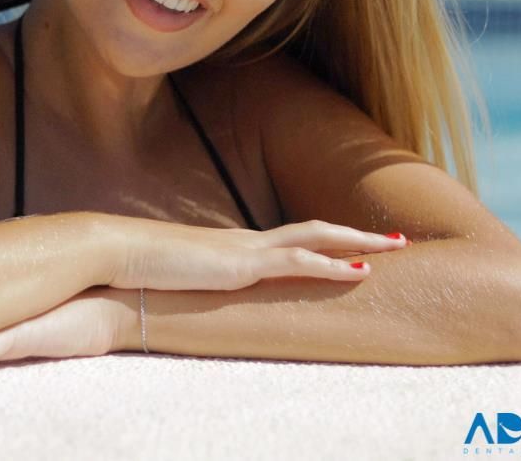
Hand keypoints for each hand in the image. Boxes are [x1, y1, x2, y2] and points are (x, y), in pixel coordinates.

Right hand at [109, 217, 409, 289]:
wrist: (123, 250)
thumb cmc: (143, 265)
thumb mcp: (180, 275)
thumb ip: (199, 280)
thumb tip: (204, 290)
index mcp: (237, 246)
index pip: (292, 239)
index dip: (326, 243)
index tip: (354, 246)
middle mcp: (249, 242)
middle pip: (316, 230)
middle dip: (358, 235)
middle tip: (397, 240)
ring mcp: (247, 249)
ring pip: (316, 238)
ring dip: (359, 243)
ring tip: (395, 249)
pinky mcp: (242, 264)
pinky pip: (298, 262)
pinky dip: (333, 266)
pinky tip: (361, 272)